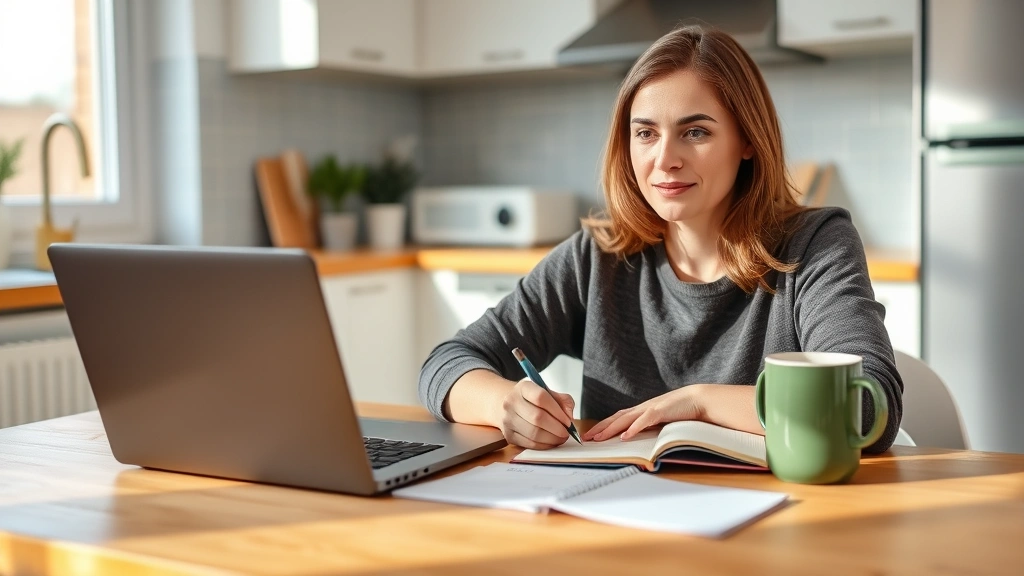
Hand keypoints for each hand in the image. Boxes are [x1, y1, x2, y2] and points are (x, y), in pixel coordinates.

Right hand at [495, 378, 575, 449]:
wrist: (508, 405)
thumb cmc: (532, 400)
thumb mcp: (548, 392)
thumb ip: (563, 401)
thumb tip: (569, 417)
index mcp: (523, 387)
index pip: (541, 397)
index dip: (557, 411)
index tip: (568, 421)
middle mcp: (512, 402)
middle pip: (537, 418)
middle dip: (557, 428)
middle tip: (566, 432)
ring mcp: (507, 419)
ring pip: (534, 433)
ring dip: (552, 439)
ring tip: (560, 438)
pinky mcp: (508, 435)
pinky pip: (529, 444)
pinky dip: (544, 446)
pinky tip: (550, 442)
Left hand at [583, 385, 703, 441]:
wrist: (698, 399)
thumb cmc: (682, 410)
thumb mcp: (662, 420)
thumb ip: (651, 426)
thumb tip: (639, 438)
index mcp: (642, 410)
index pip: (618, 418)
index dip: (604, 426)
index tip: (592, 435)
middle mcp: (643, 408)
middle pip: (616, 418)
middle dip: (600, 428)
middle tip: (586, 437)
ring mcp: (651, 408)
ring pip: (625, 419)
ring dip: (610, 429)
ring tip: (598, 438)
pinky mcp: (661, 411)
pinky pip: (644, 421)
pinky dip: (633, 428)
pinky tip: (625, 436)